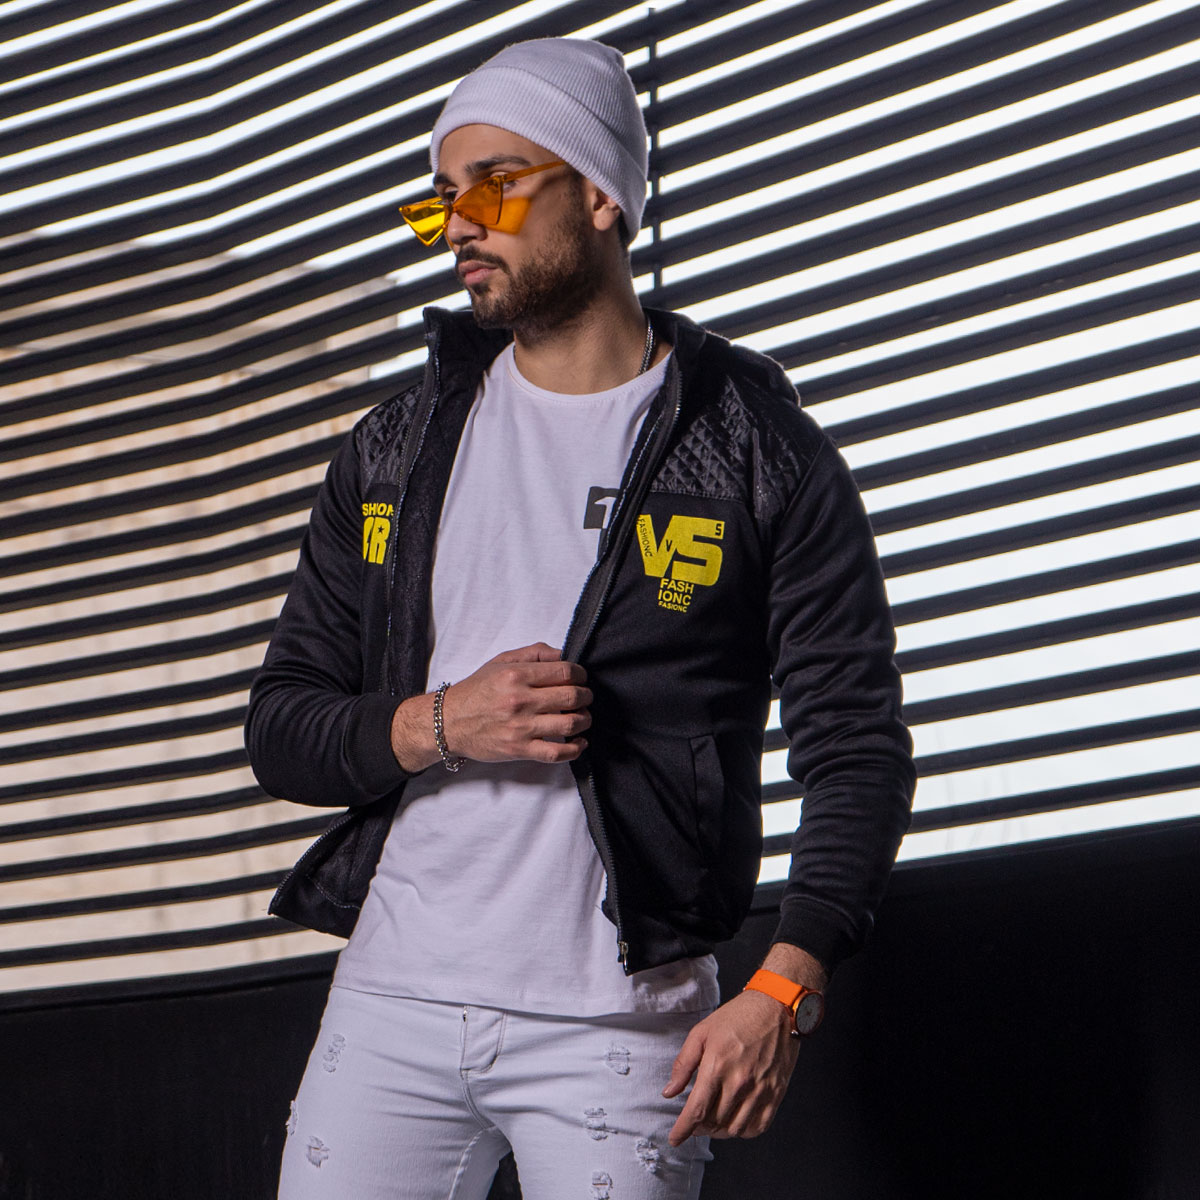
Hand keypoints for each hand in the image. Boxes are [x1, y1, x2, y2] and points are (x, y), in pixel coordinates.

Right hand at [391, 642, 590, 770]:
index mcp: (516, 675)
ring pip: (569, 723)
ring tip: (583, 717)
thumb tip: (563, 654)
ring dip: (584, 720)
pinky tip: (579, 742)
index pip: (564, 671)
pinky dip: (575, 748)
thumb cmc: (475, 691)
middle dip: (586, 696)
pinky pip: (557, 752)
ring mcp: (521, 727)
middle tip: (585, 697)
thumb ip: (534, 654)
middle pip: (571, 696)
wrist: (448, 722)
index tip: (581, 678)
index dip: (580, 674)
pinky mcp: (520, 750)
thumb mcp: (501, 661)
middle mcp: (520, 700)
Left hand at [663, 990, 799, 1146]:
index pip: (697, 1110)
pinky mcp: (776, 1093)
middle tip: (694, 1122)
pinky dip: (744, 1131)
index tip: (675, 1138)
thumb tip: (669, 1092)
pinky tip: (735, 1121)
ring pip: (735, 1129)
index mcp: (717, 1065)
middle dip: (699, 1128)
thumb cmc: (738, 1016)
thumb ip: (683, 1064)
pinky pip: (758, 1126)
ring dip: (720, 1132)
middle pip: (714, 1122)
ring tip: (713, 1122)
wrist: (776, 1006)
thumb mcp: (702, 1032)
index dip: (683, 1130)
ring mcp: (760, 1089)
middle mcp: (739, 1082)